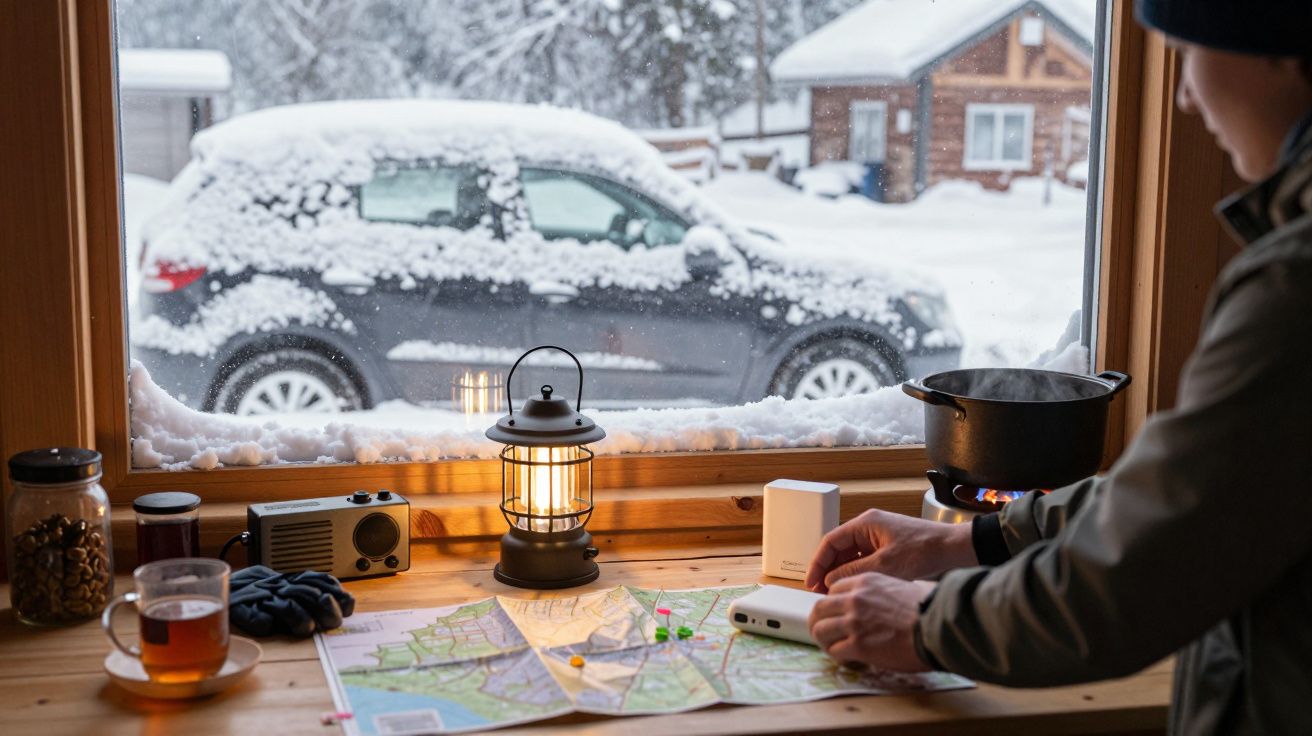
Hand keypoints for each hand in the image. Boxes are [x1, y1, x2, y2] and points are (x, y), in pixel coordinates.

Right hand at [806, 509, 975, 592]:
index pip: (831, 541)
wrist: (955, 550)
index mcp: (866, 523)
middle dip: (828, 570)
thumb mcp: (885, 565)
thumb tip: (830, 581)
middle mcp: (870, 527)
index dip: (818, 562)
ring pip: (852, 556)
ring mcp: (880, 538)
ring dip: (842, 573)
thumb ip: (853, 571)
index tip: (811, 582)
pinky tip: (855, 589)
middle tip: (819, 591)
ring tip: (835, 593)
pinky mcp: (890, 549)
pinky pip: (865, 560)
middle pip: (839, 548)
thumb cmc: (924, 551)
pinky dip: (857, 573)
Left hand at [808, 573, 934, 671]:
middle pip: (820, 608)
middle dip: (818, 621)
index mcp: (865, 581)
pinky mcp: (857, 645)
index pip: (833, 588)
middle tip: (824, 631)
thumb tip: (878, 604)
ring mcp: (853, 621)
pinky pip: (834, 650)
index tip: (836, 613)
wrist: (937, 626)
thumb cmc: (928, 608)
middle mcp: (854, 599)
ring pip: (820, 629)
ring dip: (824, 640)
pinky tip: (847, 659)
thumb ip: (880, 593)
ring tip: (832, 647)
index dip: (833, 603)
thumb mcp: (900, 586)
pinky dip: (837, 656)